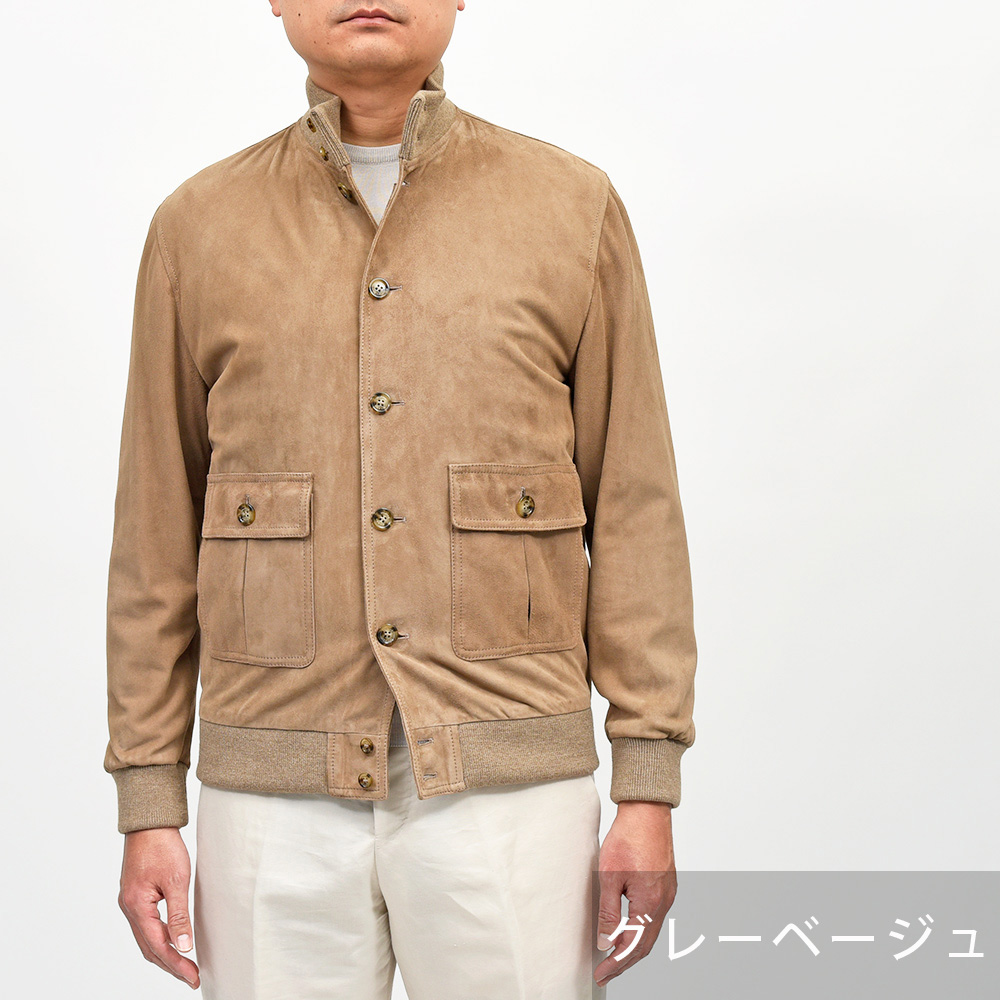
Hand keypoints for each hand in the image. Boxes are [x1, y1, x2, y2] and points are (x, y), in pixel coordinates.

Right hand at [118, 827, 199, 988]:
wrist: (149, 822)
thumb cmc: (162, 845)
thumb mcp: (177, 880)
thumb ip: (179, 915)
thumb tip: (184, 945)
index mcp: (137, 907)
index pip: (158, 946)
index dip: (176, 964)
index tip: (193, 977)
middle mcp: (129, 908)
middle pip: (149, 947)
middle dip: (171, 965)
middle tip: (191, 977)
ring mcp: (130, 902)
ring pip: (146, 939)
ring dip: (164, 954)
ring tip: (184, 966)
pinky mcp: (135, 896)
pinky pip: (145, 926)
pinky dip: (158, 938)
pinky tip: (172, 941)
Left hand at [594, 801, 676, 988]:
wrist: (647, 812)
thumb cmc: (628, 838)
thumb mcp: (609, 876)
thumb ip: (609, 913)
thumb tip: (606, 942)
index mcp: (650, 903)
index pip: (633, 945)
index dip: (616, 964)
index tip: (602, 975)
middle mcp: (663, 902)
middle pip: (645, 943)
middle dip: (625, 960)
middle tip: (606, 972)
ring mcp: (667, 893)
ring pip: (651, 930)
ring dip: (633, 946)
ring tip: (613, 956)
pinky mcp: (666, 884)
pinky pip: (654, 916)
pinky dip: (640, 929)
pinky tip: (627, 929)